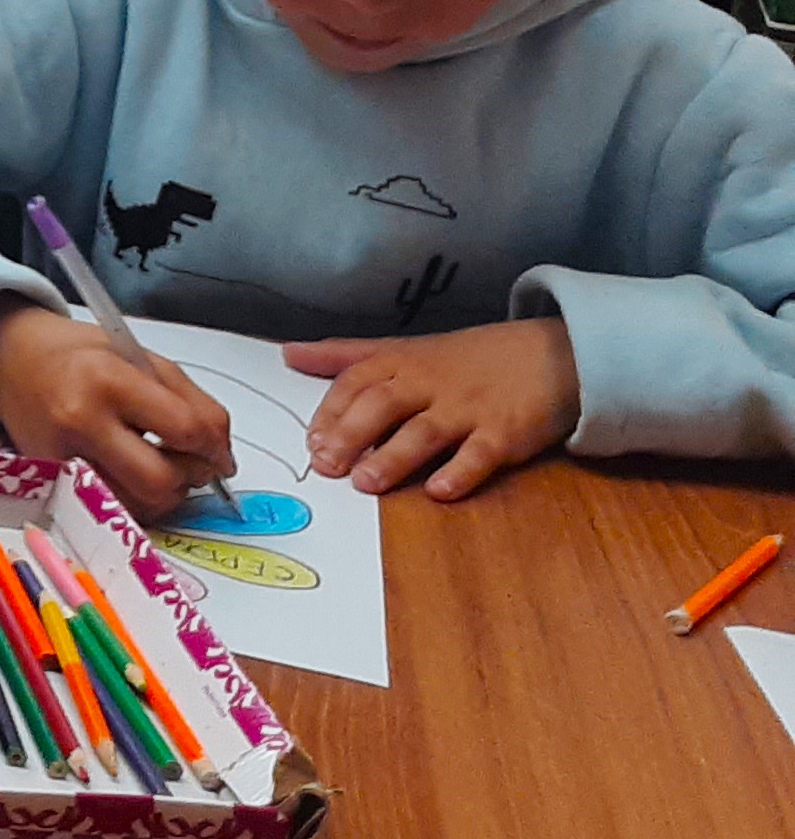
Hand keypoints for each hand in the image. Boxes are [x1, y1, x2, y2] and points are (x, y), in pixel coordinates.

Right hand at [0, 295, 231, 515]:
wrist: (13, 361)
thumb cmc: (83, 356)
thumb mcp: (141, 358)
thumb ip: (190, 400)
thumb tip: (222, 455)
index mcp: (107, 378)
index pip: (184, 429)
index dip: (216, 447)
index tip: (220, 452)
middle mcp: (80, 420)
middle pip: (161, 481)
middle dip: (191, 478)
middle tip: (194, 463)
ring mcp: (62, 456)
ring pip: (140, 506)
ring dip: (165, 493)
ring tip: (161, 465)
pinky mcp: (53, 480)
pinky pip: (114, 507)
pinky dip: (136, 498)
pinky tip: (133, 474)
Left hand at [287, 318, 577, 498]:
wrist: (549, 355)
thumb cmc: (468, 358)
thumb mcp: (405, 348)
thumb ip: (346, 355)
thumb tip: (288, 353)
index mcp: (402, 362)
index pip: (356, 381)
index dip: (330, 410)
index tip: (310, 440)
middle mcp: (430, 383)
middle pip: (383, 405)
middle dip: (351, 434)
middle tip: (326, 465)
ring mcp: (468, 408)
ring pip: (425, 431)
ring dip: (394, 457)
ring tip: (366, 483)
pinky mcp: (505, 433)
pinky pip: (480, 454)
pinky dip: (459, 472)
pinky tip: (439, 491)